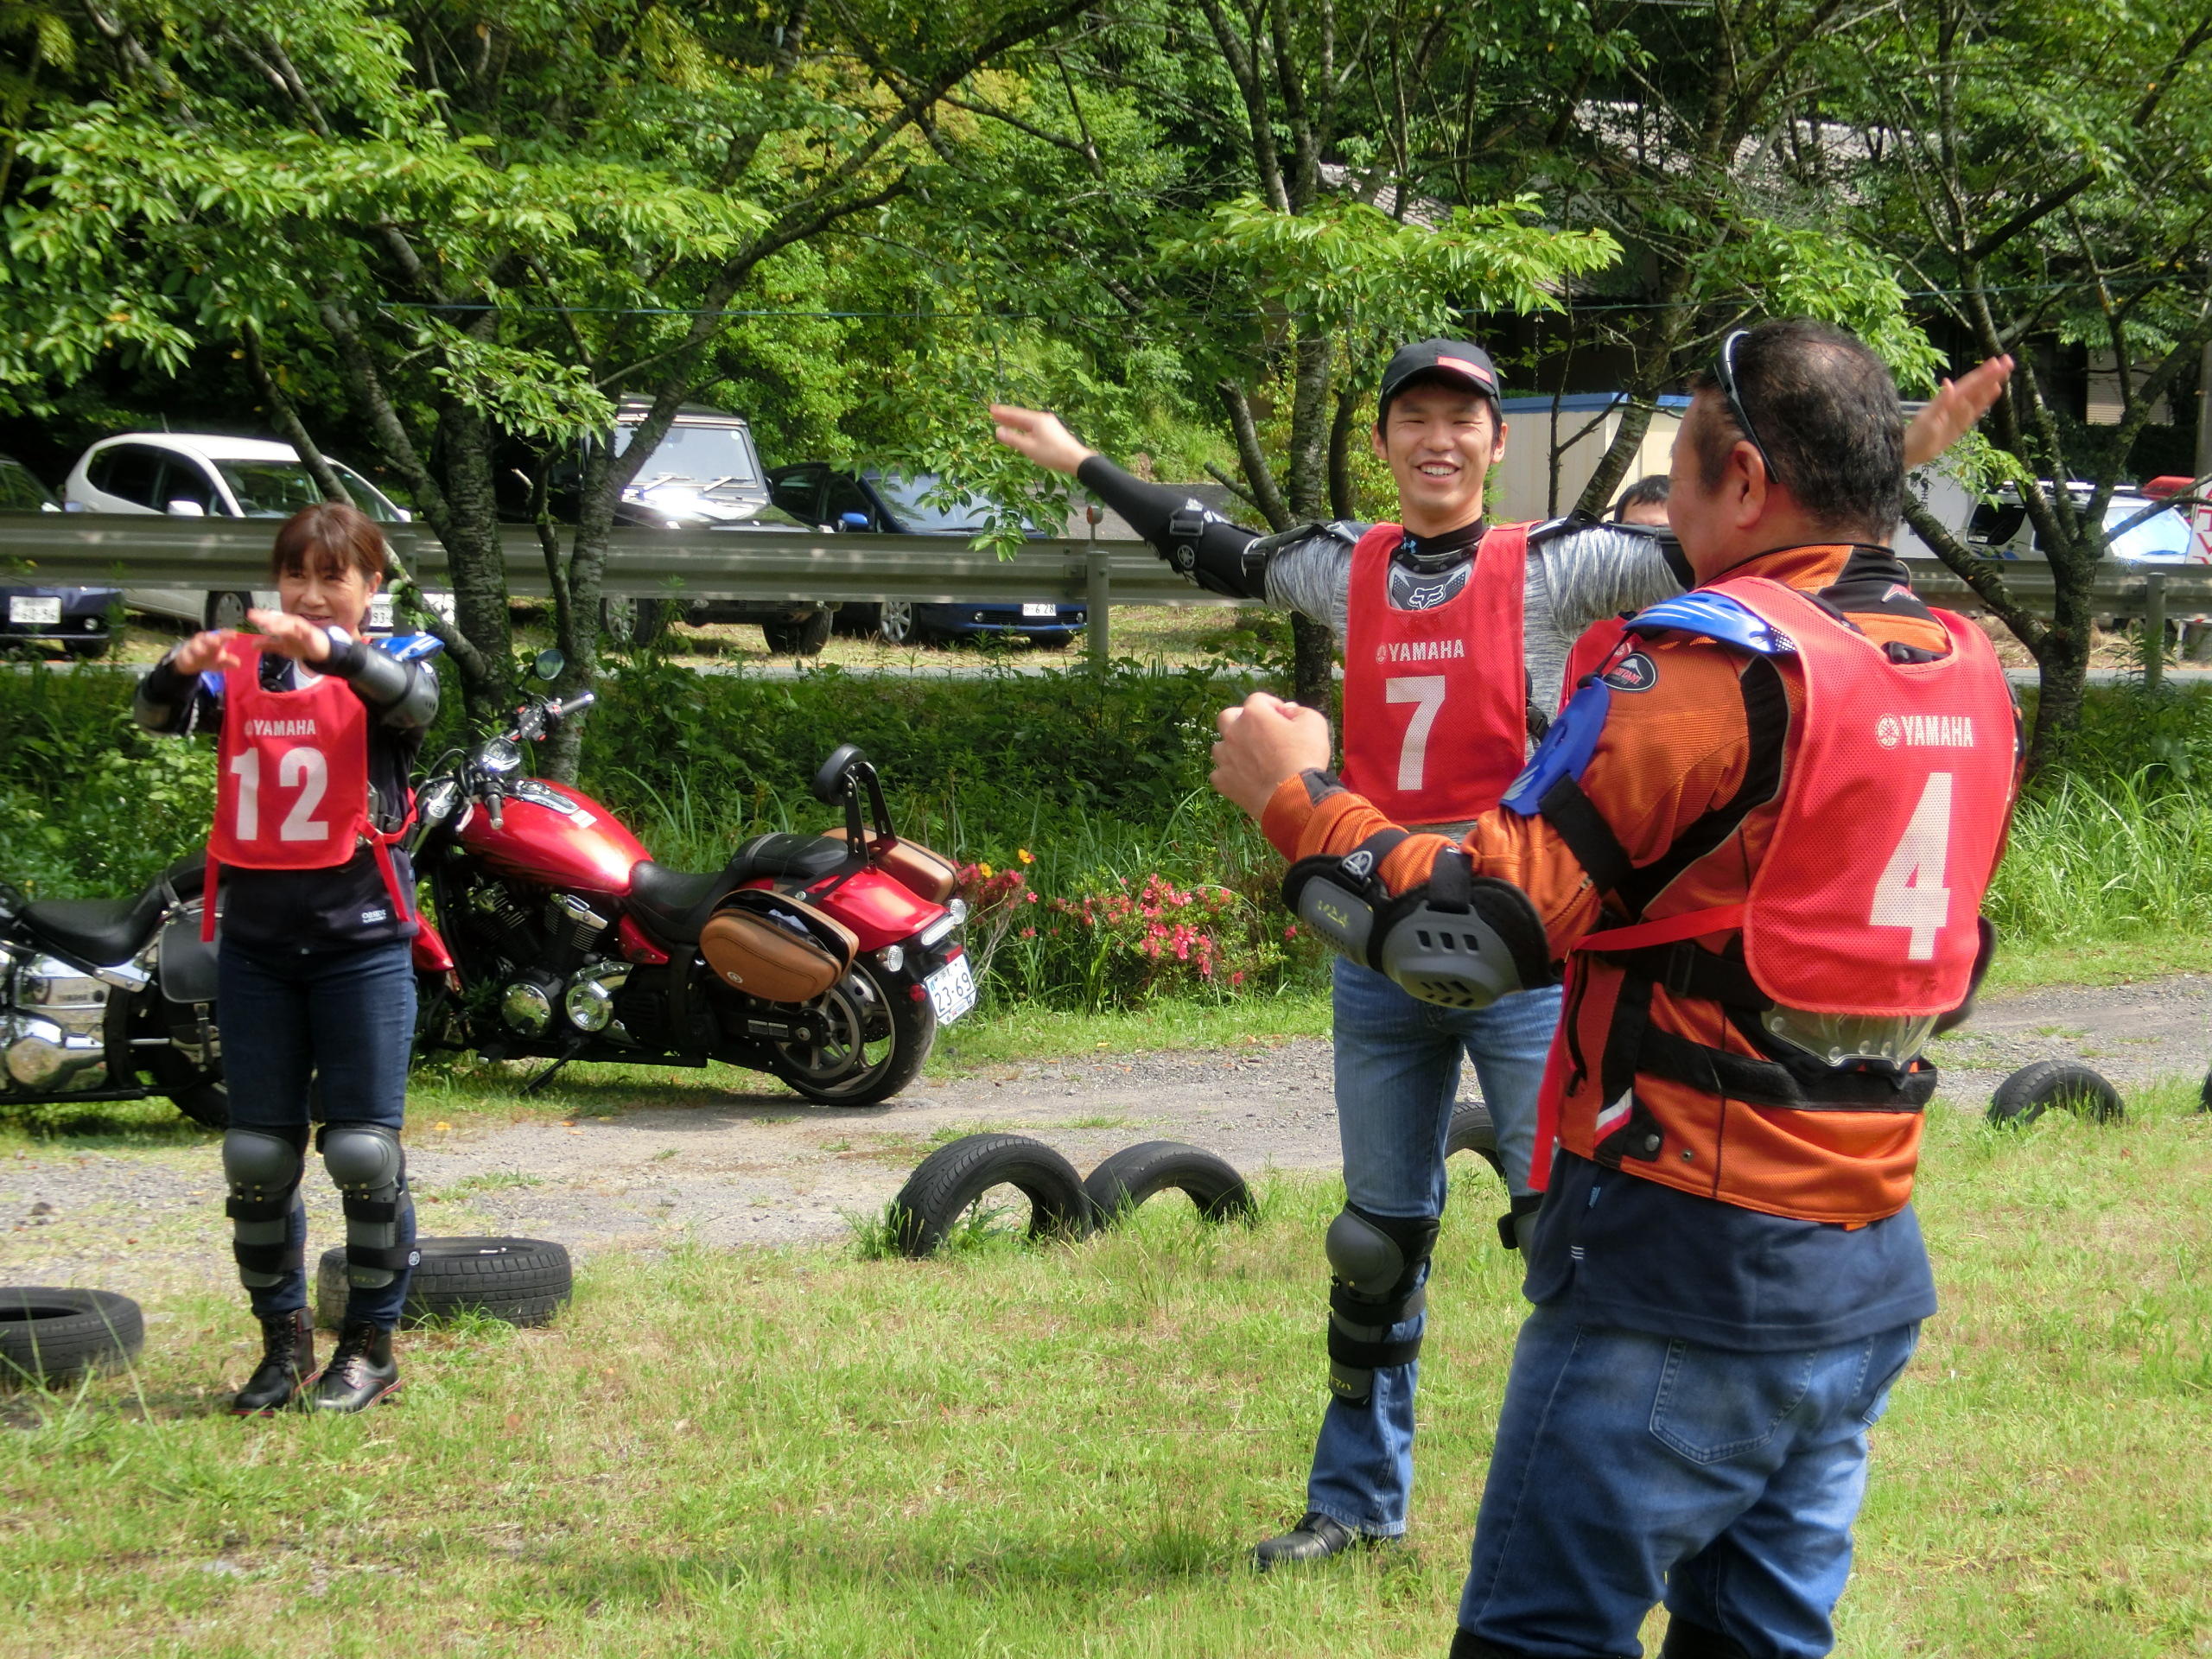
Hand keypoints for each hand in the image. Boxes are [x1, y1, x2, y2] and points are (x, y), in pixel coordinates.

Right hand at [170, 630, 240, 673]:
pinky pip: (185, 655)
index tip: (234, 634)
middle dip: (211, 640)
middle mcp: (204, 640)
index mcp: (216, 641)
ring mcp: (193, 645)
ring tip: (202, 653)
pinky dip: (187, 658)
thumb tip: (237, 664)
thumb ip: (228, 662)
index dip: (227, 635)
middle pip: (208, 638)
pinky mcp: (184, 652)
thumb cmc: (210, 659)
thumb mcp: (220, 662)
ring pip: (195, 645)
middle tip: (216, 642)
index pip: (222, 636)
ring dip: (198, 648)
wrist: (191, 662)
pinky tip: (190, 662)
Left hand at [246, 607, 336, 662]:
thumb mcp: (283, 647)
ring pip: (289, 624)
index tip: (250, 615)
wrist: (321, 651)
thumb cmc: (303, 646)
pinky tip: (292, 628)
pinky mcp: (311, 633)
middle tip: (255, 616)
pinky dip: (298, 628)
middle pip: (278, 619)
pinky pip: (304, 630)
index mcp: (285, 626)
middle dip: (267, 617)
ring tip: (269, 626)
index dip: (262, 617)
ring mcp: (302, 628)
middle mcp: (292, 624)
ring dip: (279, 624)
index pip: (272, 619)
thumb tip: (253, 644)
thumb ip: (269, 645)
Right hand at [989, 405, 1095, 477]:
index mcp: (1037, 420)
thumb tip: (998, 431)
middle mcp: (1043, 419)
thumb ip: (1013, 439)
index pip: (1015, 414)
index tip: (991, 409)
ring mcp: (1049, 424)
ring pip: (1027, 422)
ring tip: (1003, 421)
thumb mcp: (1029, 448)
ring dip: (1015, 422)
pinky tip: (1020, 431)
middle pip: (1021, 416)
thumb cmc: (1052, 454)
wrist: (1075, 459)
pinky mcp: (1052, 431)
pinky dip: (1023, 427)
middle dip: (1007, 416)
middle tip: (993, 413)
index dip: (1002, 412)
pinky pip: (1033, 427)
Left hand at [1210, 692, 1333, 818]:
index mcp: (1254, 714)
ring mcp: (1225, 757)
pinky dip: (1230, 773)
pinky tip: (1246, 778)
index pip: (1258, 700)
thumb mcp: (1315, 724)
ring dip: (1233, 748)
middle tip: (1259, 733)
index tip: (1282, 719)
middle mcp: (1233, 731)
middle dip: (1242, 720)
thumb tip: (1287, 710)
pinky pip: (1220, 772)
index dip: (1272, 707)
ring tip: (1251, 758)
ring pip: (1221, 746)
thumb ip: (1299, 711)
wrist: (1292, 798)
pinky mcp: (1222, 780)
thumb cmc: (1305, 759)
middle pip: (1228, 716)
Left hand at [1904, 355, 2013, 470]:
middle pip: (1976, 387)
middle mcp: (1955, 404)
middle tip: (2008, 361)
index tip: (1996, 361)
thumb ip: (1940, 402)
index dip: (1983, 373)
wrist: (1911, 453)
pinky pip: (1975, 410)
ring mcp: (1958, 414)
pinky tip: (1994, 391)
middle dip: (1991, 374)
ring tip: (2004, 372)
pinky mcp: (1960, 424)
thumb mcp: (1928, 420)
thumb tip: (1949, 383)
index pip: (1969, 384)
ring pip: (1978, 396)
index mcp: (1947, 400)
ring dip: (1991, 384)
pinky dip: (1985, 400)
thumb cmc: (1917, 436)